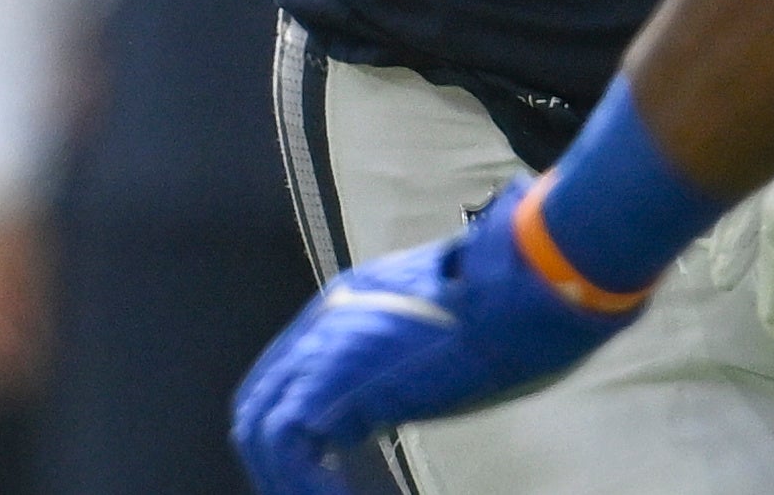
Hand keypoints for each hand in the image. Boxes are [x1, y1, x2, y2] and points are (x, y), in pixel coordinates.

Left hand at [233, 184, 633, 491]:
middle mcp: (324, 321)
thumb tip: (395, 399)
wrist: (513, 298)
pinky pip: (288, 444)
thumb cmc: (501, 313)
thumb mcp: (436, 333)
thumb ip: (400, 359)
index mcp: (346, 307)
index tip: (314, 466)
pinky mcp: (333, 380)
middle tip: (308, 491)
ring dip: (285, 475)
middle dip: (274, 457)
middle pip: (260, 399)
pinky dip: (304, 482)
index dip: (290, 424)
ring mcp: (323, 348)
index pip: (285, 372)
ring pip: (261, 426)